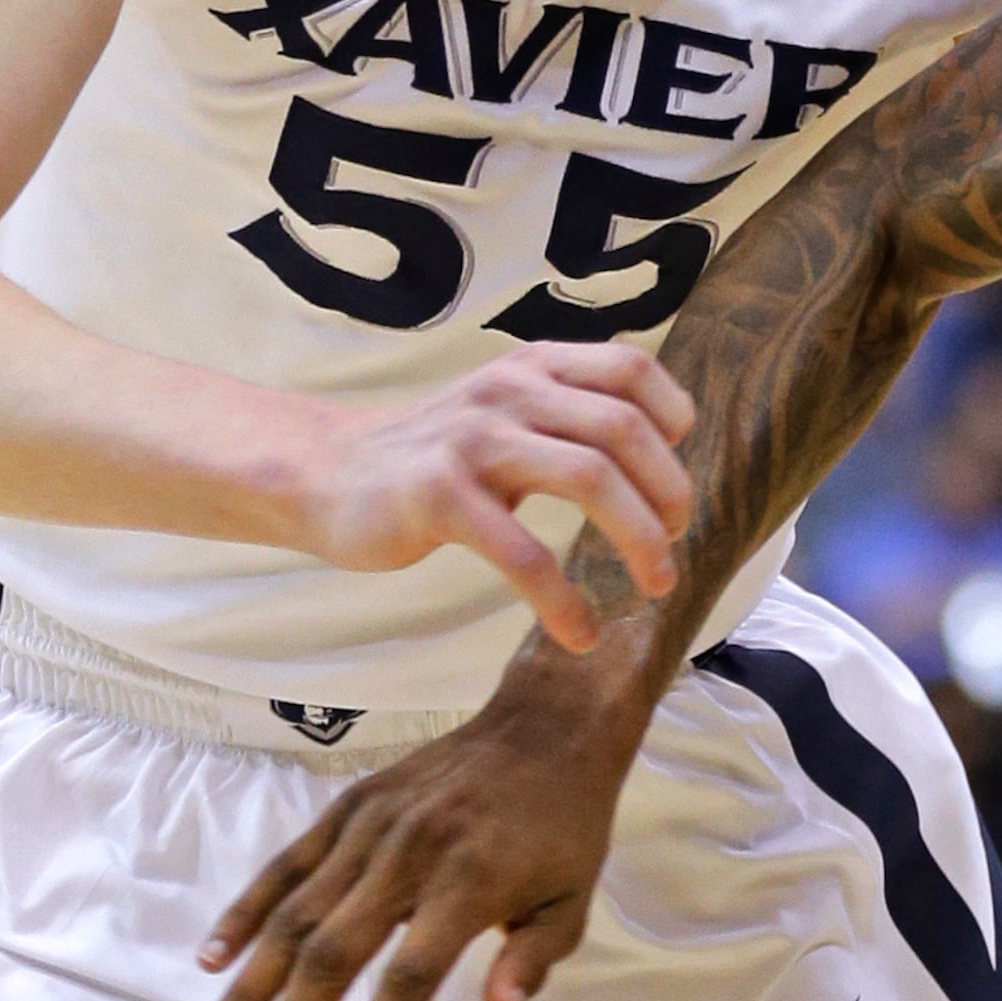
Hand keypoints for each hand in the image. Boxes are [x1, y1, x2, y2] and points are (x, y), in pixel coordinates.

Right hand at [194, 660, 634, 1000]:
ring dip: (248, 987)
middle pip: (332, 956)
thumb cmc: (564, 827)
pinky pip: (285, 865)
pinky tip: (213, 960)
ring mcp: (369, 829)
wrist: (544, 728)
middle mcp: (408, 858)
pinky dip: (245, 913)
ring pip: (293, 917)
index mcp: (468, 886)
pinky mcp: (348, 807)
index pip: (410, 978)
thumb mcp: (574, 901)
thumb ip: (533, 961)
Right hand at [286, 343, 694, 648]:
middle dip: (668, 493)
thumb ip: (570, 415)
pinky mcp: (440, 496)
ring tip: (656, 584)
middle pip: (623, 429)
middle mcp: (509, 391)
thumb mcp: (506, 411)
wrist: (327, 473)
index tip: (672, 475)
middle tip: (674, 543)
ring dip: (639, 539)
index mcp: (533, 367)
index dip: (672, 420)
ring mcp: (473, 440)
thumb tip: (662, 451)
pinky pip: (523, 552)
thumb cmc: (436, 455)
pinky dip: (563, 600)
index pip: (631, 369)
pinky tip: (579, 633)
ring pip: (589, 477)